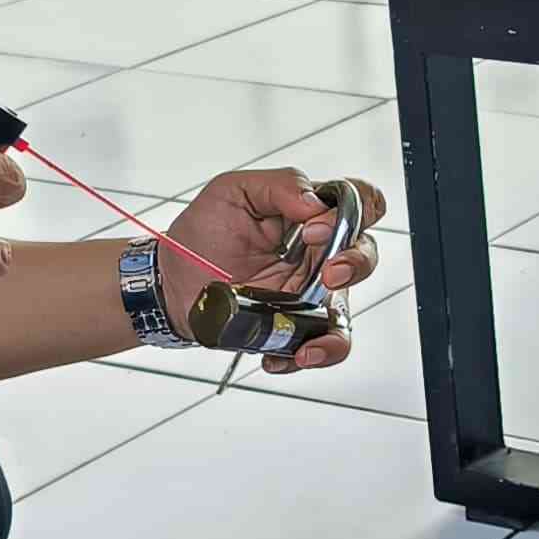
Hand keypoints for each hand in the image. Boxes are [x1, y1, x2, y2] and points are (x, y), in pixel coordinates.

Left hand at [163, 169, 390, 375]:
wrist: (173, 281)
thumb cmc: (202, 233)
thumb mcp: (232, 191)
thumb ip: (279, 185)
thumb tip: (315, 204)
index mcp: (310, 215)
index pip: (358, 203)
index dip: (353, 210)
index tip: (314, 226)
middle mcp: (317, 254)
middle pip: (365, 253)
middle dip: (356, 262)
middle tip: (327, 271)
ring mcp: (309, 293)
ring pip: (348, 311)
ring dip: (339, 322)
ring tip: (313, 327)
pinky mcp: (294, 326)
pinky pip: (321, 345)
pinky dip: (315, 354)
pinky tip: (292, 354)